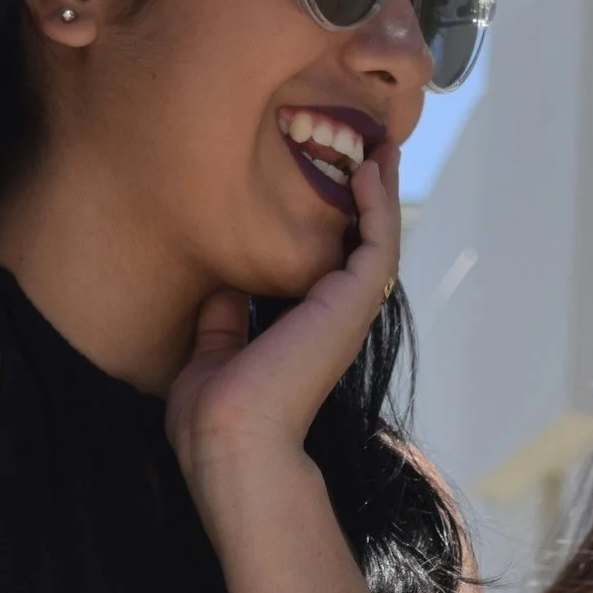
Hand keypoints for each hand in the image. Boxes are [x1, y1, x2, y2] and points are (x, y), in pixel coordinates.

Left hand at [164, 146, 401, 489]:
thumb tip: (222, 286)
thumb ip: (223, 319)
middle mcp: (333, 320)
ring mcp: (346, 312)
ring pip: (377, 240)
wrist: (228, 441)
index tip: (327, 190)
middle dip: (367, 202)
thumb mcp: (211, 353)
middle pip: (360, 247)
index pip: (326, 269)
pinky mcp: (351, 304)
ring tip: (380, 151)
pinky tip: (369, 171)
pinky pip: (376, 243)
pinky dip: (376, 206)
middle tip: (371, 156)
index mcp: (303, 332)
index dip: (333, 230)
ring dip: (381, 194)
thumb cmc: (215, 415)